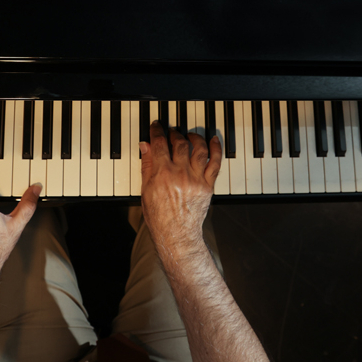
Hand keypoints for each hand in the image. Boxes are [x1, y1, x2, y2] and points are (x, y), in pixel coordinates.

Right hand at [139, 121, 222, 253]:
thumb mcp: (145, 190)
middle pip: (180, 143)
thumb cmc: (159, 217)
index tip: (157, 126)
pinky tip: (213, 140)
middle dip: (175, 133)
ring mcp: (196, 179)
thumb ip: (147, 165)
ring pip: (199, 148)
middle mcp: (180, 173)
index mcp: (162, 174)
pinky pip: (215, 162)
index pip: (159, 144)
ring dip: (194, 137)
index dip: (157, 131)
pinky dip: (216, 149)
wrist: (176, 234)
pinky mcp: (208, 185)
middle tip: (172, 132)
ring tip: (189, 136)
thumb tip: (145, 147)